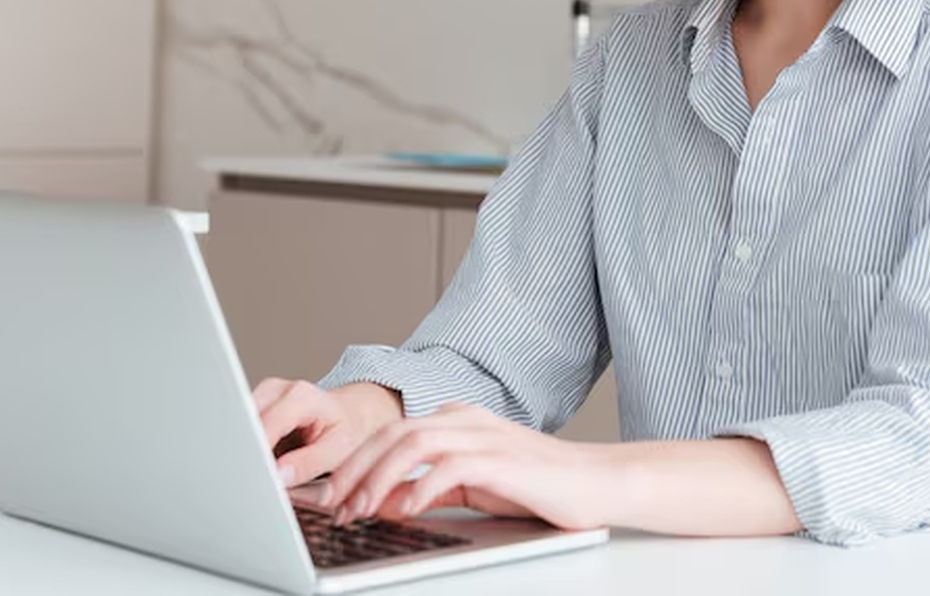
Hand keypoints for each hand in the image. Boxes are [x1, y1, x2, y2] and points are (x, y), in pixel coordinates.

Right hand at [253, 378, 402, 488]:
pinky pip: (243, 429)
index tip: (257, 477)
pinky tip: (263, 460)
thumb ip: (308, 464)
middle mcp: (277, 390)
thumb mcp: (338, 449)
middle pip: (246, 424)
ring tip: (265, 469)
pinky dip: (249, 449)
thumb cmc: (348, 428)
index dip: (258, 454)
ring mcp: (264, 395)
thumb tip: (278, 476)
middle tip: (257, 480)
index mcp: (300, 396)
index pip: (266, 426)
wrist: (352, 412)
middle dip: (247, 454)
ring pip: (239, 427)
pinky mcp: (256, 406)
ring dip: (247, 452)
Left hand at [323, 402, 616, 531]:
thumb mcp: (475, 485)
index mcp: (458, 419)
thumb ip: (433, 487)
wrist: (598, 482)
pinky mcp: (503, 460)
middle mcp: (467, 420)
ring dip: (378, 478)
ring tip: (358, 509)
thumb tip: (387, 501)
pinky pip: (451, 467)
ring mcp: (485, 436)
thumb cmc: (538, 486)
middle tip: (332, 505)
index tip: (332, 494)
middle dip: (356, 469)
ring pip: (413, 443)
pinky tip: (404, 510)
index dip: (356, 461)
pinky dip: (421, 487)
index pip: (392, 432)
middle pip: (394, 432)